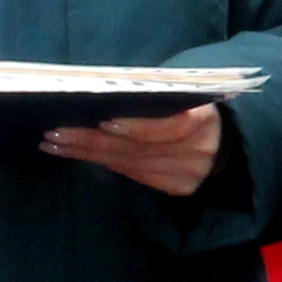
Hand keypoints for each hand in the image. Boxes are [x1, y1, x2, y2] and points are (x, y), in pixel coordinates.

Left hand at [42, 105, 223, 196]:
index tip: (104, 122)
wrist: (227, 139)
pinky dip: (102, 163)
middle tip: (56, 132)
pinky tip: (77, 153)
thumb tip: (104, 93)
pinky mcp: (176, 188)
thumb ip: (155, 96)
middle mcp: (199, 152)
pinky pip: (133, 174)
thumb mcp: (183, 93)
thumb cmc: (194, 105)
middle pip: (139, 149)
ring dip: (87, 153)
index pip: (171, 127)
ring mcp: (188, 174)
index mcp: (205, 121)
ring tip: (54, 142)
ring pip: (129, 164)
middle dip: (93, 140)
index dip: (138, 127)